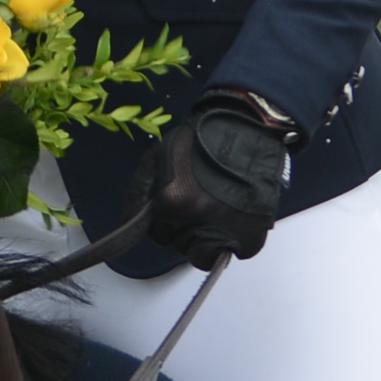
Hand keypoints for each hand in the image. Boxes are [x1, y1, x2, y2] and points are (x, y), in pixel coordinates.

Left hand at [146, 88, 295, 267]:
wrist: (246, 126)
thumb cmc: (201, 138)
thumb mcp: (158, 156)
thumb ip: (140, 192)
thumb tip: (127, 224)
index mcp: (171, 202)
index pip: (160, 235)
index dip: (168, 221)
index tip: (179, 204)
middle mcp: (197, 220)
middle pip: (184, 244)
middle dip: (188, 229)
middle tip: (202, 201)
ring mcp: (227, 229)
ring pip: (208, 254)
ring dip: (211, 238)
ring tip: (220, 209)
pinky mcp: (252, 233)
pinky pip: (238, 252)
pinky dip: (237, 240)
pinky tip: (236, 218)